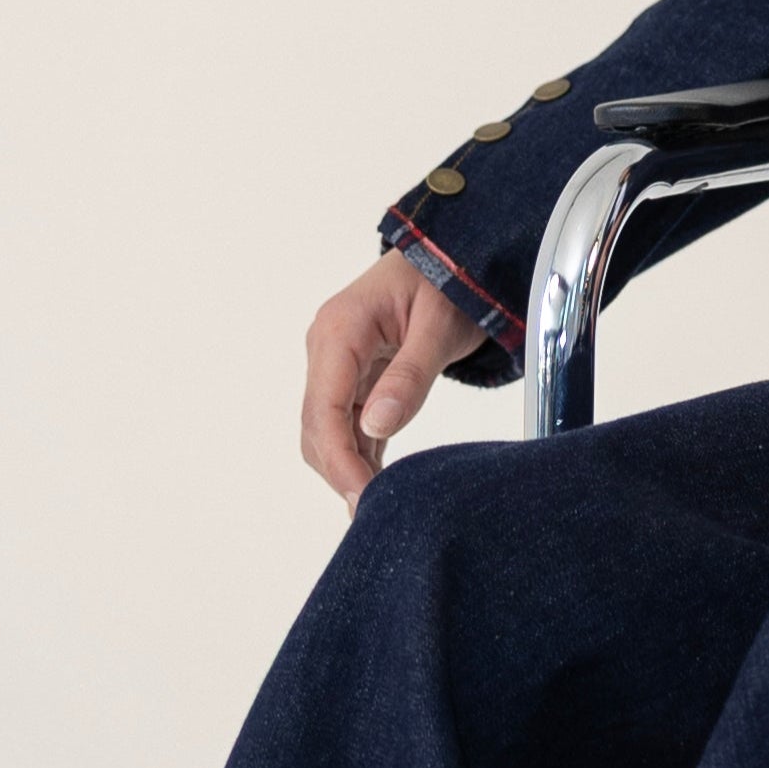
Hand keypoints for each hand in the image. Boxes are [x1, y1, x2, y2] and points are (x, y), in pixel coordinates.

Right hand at [302, 260, 482, 503]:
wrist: (451, 255)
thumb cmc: (449, 280)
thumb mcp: (439, 326)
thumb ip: (410, 376)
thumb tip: (376, 426)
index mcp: (340, 328)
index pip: (323, 407)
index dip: (338, 458)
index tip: (361, 496)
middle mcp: (327, 347)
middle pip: (317, 425)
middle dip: (340, 470)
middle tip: (375, 513)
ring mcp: (337, 362)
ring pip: (327, 429)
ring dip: (349, 466)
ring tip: (380, 506)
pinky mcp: (353, 375)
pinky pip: (347, 422)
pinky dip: (361, 453)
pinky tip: (380, 482)